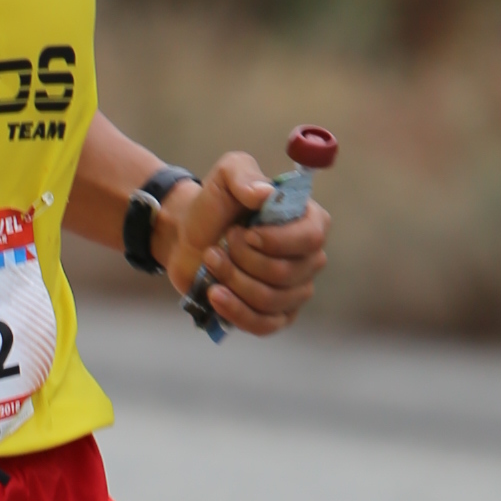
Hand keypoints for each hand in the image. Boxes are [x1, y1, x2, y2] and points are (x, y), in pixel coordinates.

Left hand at [158, 148, 329, 336]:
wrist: (188, 236)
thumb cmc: (215, 204)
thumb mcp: (226, 176)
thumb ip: (243, 175)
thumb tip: (264, 193)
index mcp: (309, 222)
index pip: (311, 238)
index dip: (277, 241)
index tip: (245, 233)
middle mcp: (309, 259)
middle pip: (285, 273)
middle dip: (243, 260)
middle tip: (221, 244)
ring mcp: (295, 291)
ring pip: (269, 299)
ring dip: (232, 280)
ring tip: (211, 261)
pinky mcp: (275, 316)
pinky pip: (264, 325)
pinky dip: (235, 311)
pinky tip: (215, 294)